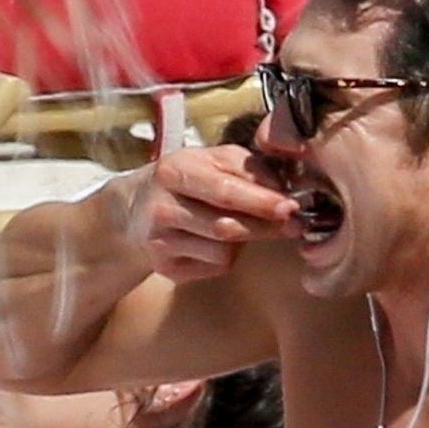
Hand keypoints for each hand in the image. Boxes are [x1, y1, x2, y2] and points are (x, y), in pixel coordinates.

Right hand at [117, 145, 298, 281]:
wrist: (135, 209)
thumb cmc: (186, 180)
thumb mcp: (211, 160)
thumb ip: (247, 168)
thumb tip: (284, 188)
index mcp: (174, 171)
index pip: (224, 190)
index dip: (261, 201)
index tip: (290, 207)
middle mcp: (162, 207)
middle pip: (225, 226)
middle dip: (264, 226)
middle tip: (293, 225)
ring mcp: (160, 241)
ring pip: (222, 251)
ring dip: (245, 242)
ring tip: (246, 227)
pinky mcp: (165, 267)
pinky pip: (213, 267)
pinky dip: (227, 256)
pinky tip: (218, 242)